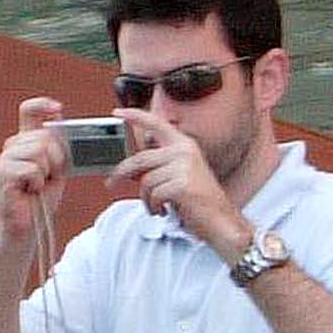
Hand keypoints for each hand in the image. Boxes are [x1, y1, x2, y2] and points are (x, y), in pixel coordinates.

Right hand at [0, 96, 72, 248]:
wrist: (28, 227)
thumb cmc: (41, 199)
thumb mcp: (57, 168)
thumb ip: (59, 146)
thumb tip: (60, 121)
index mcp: (25, 141)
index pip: (29, 111)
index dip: (42, 105)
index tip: (57, 109)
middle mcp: (13, 146)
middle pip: (44, 136)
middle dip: (56, 158)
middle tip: (48, 176)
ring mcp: (6, 158)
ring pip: (39, 151)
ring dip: (46, 172)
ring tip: (37, 185)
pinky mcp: (4, 173)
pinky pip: (32, 168)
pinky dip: (37, 182)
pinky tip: (29, 190)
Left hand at [116, 112, 243, 255]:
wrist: (222, 221)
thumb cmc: (200, 203)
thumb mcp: (178, 178)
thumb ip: (158, 168)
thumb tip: (129, 171)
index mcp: (185, 145)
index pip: (156, 124)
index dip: (135, 116)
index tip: (118, 111)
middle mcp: (184, 151)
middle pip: (140, 159)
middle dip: (121, 173)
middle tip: (111, 183)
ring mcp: (184, 166)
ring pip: (145, 181)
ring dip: (146, 199)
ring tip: (157, 207)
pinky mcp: (182, 184)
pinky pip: (153, 195)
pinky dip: (154, 207)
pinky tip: (164, 211)